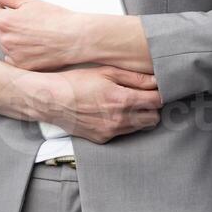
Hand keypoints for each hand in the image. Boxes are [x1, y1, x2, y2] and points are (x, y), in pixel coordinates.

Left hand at [0, 0, 86, 70]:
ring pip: (5, 44)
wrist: (74, 38)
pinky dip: (19, 54)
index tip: (19, 13)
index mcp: (5, 21)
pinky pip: (12, 59)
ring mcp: (13, 55)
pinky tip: (33, 48)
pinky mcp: (22, 66)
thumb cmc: (55, 18)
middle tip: (29, 24)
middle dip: (9, 25)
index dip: (5, 10)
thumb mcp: (28, 1)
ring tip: (34, 36)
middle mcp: (6, 40)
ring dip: (13, 40)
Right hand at [9, 66, 162, 144]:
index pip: (157, 102)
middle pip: (153, 118)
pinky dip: (124, 124)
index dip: (160, 93)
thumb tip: (157, 79)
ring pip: (140, 128)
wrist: (51, 100)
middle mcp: (119, 120)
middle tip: (144, 96)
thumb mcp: (107, 72)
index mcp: (122, 100)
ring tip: (127, 103)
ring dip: (139, 116)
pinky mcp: (102, 139)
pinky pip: (123, 134)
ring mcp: (111, 132)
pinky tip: (112, 112)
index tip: (156, 88)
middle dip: (152, 107)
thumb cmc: (77, 81)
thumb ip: (135, 77)